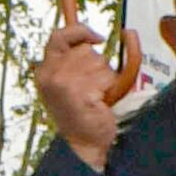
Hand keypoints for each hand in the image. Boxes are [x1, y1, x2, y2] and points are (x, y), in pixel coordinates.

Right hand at [32, 12, 122, 160]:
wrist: (86, 143)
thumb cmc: (87, 112)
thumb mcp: (81, 79)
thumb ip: (92, 55)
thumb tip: (130, 32)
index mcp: (45, 70)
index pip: (59, 36)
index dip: (80, 31)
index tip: (99, 38)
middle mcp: (50, 74)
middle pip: (87, 51)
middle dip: (98, 67)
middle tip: (93, 89)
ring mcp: (62, 82)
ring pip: (100, 64)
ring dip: (105, 79)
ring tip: (96, 98)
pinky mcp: (77, 92)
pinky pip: (106, 78)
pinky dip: (110, 89)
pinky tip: (99, 103)